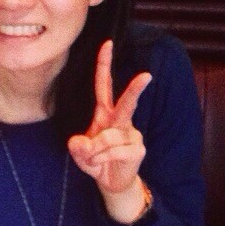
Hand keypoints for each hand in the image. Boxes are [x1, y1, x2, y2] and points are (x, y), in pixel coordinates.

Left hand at [67, 41, 151, 222]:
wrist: (111, 181)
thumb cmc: (95, 160)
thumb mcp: (79, 153)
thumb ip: (78, 147)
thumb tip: (82, 144)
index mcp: (104, 114)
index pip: (103, 86)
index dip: (104, 65)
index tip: (107, 44)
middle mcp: (121, 121)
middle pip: (127, 102)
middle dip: (135, 89)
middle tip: (146, 75)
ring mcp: (132, 135)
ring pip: (108, 138)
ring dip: (95, 152)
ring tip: (95, 160)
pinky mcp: (138, 150)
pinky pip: (116, 152)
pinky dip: (103, 160)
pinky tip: (105, 164)